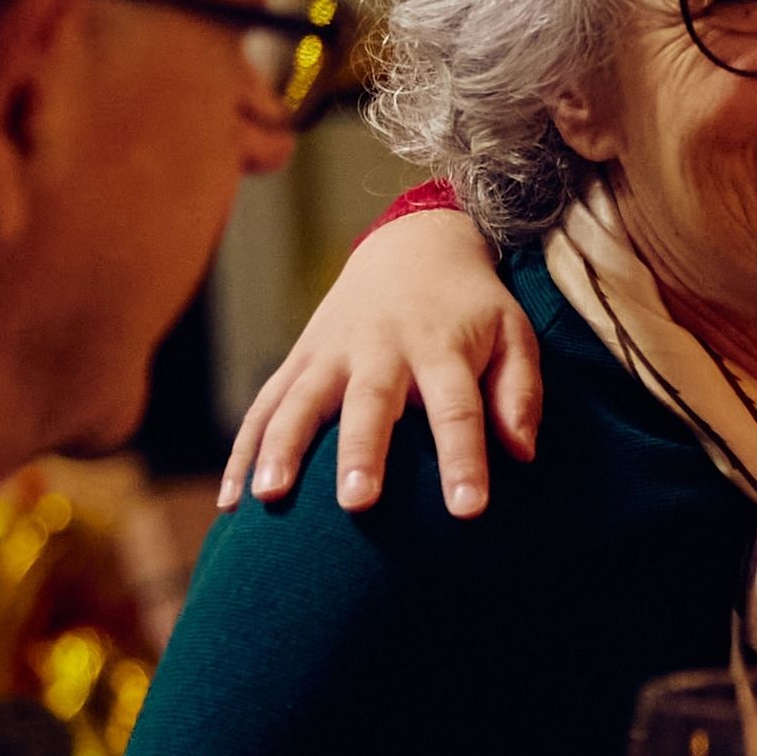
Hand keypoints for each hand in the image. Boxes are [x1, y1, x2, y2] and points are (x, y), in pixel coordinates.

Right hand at [224, 204, 535, 516]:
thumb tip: (522, 453)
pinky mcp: (300, 358)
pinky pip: (265, 405)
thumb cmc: (471, 307)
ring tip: (266, 497)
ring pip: (300, 400)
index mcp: (441, 347)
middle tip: (357, 502)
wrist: (413, 245)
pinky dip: (245, 450)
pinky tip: (234, 501)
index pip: (457, 408)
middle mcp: (382, 348)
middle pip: (370, 403)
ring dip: (282, 447)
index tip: (469, 510)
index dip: (463, 459)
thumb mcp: (513, 333)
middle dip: (361, 452)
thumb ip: (521, 391)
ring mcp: (332, 351)